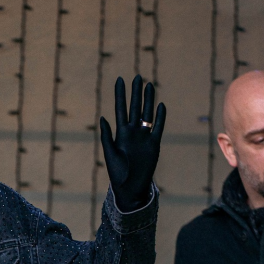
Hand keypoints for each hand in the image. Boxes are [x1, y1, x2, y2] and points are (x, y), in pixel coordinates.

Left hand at [100, 75, 165, 211]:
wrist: (130, 187)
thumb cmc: (117, 172)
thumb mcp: (110, 153)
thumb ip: (107, 136)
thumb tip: (102, 117)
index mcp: (120, 132)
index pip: (120, 108)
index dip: (120, 94)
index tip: (119, 79)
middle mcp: (132, 132)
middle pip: (135, 107)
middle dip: (136, 93)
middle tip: (137, 77)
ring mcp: (144, 137)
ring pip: (147, 114)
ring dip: (148, 100)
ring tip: (149, 85)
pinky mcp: (154, 144)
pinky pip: (158, 127)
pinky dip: (160, 117)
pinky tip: (160, 105)